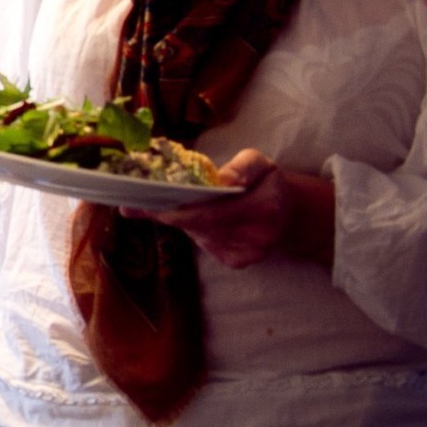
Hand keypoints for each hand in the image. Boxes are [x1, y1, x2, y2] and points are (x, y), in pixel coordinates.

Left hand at [127, 149, 334, 269]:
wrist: (294, 215)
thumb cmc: (270, 183)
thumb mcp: (261, 164)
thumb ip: (241, 167)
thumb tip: (219, 179)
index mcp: (263, 209)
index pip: (210, 214)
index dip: (174, 210)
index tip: (142, 205)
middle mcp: (255, 238)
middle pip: (197, 226)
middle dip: (165, 214)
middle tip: (132, 203)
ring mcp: (245, 254)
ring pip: (197, 235)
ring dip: (179, 219)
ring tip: (159, 204)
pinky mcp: (237, 262)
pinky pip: (204, 243)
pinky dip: (193, 229)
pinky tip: (195, 217)